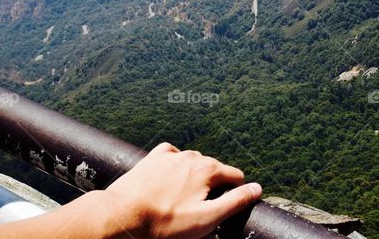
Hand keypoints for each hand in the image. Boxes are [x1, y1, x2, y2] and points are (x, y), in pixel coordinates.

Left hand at [105, 142, 262, 238]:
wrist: (121, 216)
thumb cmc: (163, 223)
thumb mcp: (205, 219)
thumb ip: (235, 202)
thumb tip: (257, 188)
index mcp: (208, 169)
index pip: (236, 177)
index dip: (234, 194)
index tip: (221, 210)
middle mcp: (192, 156)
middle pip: (215, 170)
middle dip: (213, 187)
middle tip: (199, 211)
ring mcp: (171, 155)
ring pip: (194, 163)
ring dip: (194, 178)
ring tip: (181, 202)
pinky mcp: (152, 159)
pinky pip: (172, 156)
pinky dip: (175, 166)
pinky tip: (169, 180)